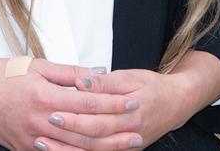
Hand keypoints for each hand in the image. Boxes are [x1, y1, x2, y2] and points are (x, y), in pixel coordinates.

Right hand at [0, 58, 143, 150]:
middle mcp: (41, 122)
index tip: (132, 102)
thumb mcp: (35, 64)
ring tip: (124, 146)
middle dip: (115, 131)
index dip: (113, 104)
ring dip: (103, 149)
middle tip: (138, 131)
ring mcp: (34, 141)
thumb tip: (97, 74)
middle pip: (87, 131)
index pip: (89, 102)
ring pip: (76, 150)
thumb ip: (68, 72)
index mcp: (45, 95)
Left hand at [31, 68, 193, 150]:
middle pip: (93, 137)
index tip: (53, 110)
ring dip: (67, 150)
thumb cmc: (152, 87)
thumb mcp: (130, 77)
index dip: (75, 115)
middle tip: (43, 126)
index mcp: (131, 113)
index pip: (98, 116)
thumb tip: (82, 81)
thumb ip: (105, 82)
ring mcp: (127, 146)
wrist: (176, 104)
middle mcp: (130, 134)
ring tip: (43, 143)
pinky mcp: (123, 150)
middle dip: (67, 133)